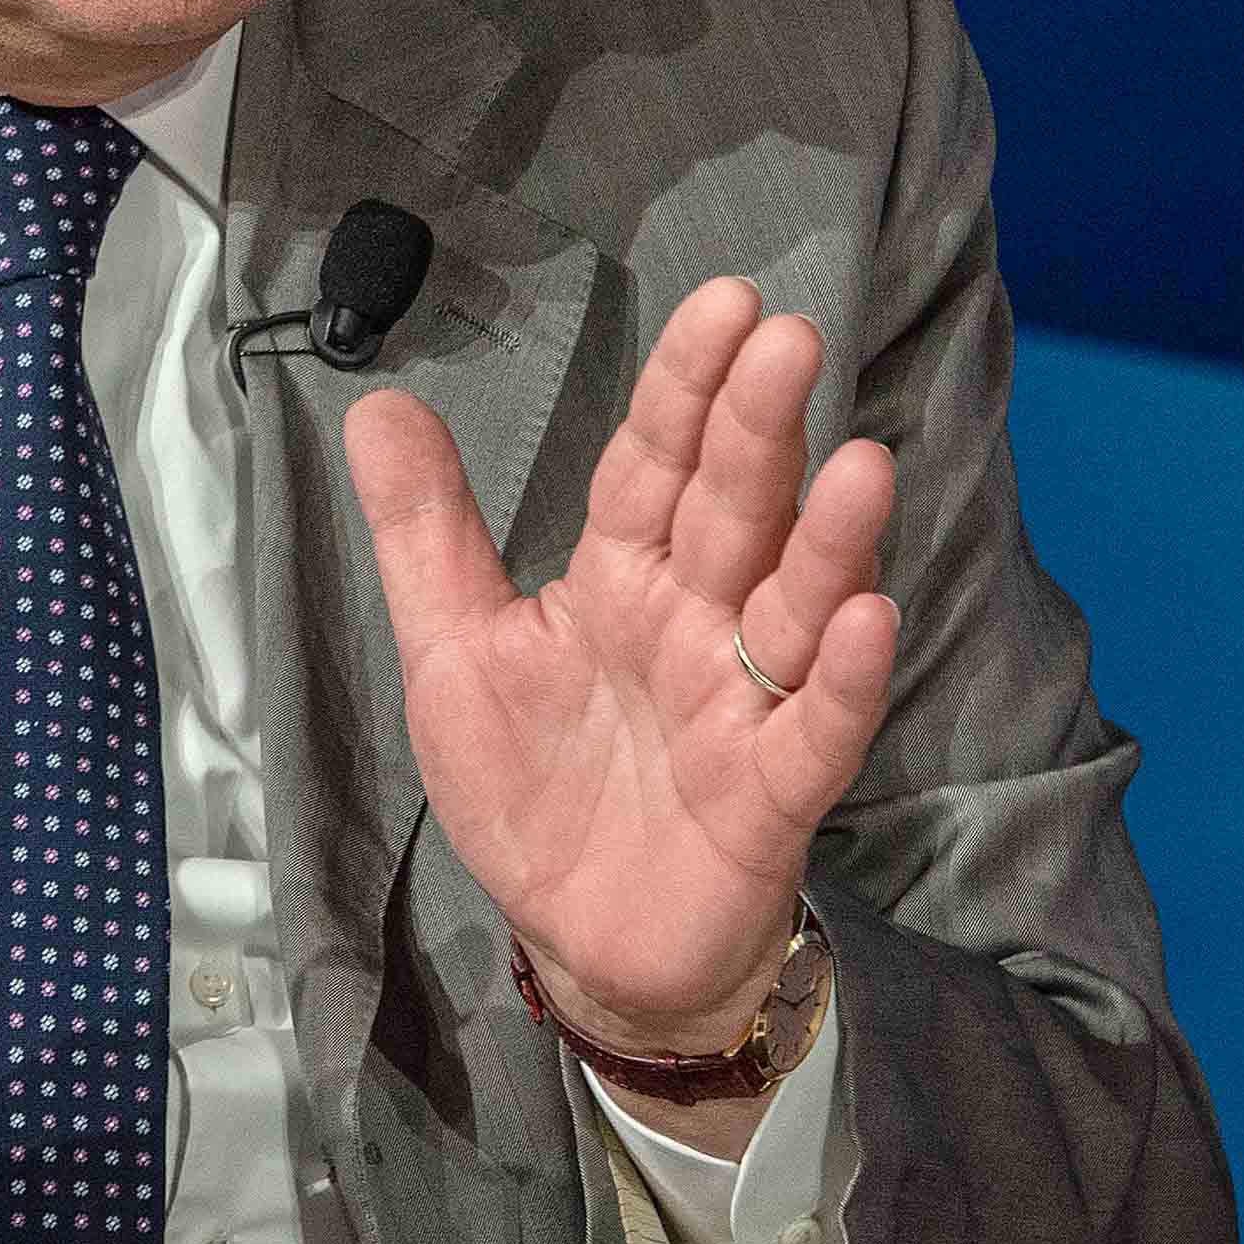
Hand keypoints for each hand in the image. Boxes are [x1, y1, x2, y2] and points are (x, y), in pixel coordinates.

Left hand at [344, 277, 898, 1124]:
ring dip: (830, 542)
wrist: (584, 942)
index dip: (684, 388)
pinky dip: (846, 682)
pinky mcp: (771, 795)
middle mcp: (697, 623)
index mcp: (621, 578)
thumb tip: (373, 402)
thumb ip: (427, 534)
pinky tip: (870, 623)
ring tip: (862, 466)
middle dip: (761, 430)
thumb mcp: (454, 653)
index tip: (727, 301)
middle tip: (792, 340)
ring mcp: (742, 703)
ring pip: (797, 606)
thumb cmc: (535, 787)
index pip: (653, 464)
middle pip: (735, 512)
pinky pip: (815, 732)